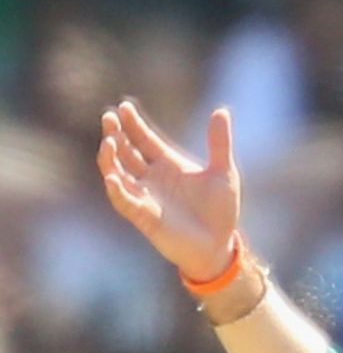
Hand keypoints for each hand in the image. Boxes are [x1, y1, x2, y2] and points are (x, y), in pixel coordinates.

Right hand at [97, 101, 241, 280]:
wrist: (220, 245)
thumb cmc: (220, 211)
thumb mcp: (223, 173)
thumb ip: (219, 143)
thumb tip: (221, 111)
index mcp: (168, 164)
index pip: (143, 139)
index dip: (133, 124)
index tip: (124, 106)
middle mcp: (151, 178)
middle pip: (125, 151)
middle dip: (115, 134)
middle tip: (109, 117)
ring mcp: (145, 196)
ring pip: (117, 172)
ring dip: (110, 158)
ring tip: (109, 141)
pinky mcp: (143, 216)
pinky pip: (124, 202)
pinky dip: (117, 190)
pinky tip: (114, 178)